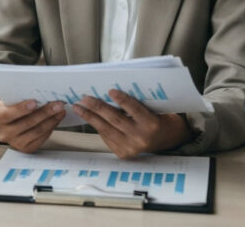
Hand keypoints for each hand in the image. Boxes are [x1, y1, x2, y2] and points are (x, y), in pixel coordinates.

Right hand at [0, 99, 65, 152]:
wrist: (7, 124)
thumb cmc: (10, 107)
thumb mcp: (10, 100)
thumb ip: (20, 98)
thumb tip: (41, 94)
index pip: (9, 114)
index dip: (22, 108)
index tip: (35, 101)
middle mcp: (5, 133)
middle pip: (28, 123)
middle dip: (45, 113)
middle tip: (58, 104)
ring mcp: (16, 143)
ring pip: (37, 131)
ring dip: (52, 120)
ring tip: (61, 111)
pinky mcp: (27, 148)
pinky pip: (42, 138)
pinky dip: (51, 127)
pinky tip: (57, 119)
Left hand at [72, 89, 191, 158]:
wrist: (165, 139)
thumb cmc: (157, 118)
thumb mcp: (152, 108)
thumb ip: (136, 103)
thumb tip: (110, 92)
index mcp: (151, 124)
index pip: (134, 109)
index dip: (122, 100)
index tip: (110, 90)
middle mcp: (141, 137)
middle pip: (115, 119)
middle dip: (97, 107)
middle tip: (85, 98)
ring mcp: (131, 148)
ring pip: (106, 129)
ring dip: (90, 117)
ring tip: (79, 107)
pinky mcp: (123, 153)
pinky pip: (107, 137)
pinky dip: (97, 126)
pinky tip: (89, 117)